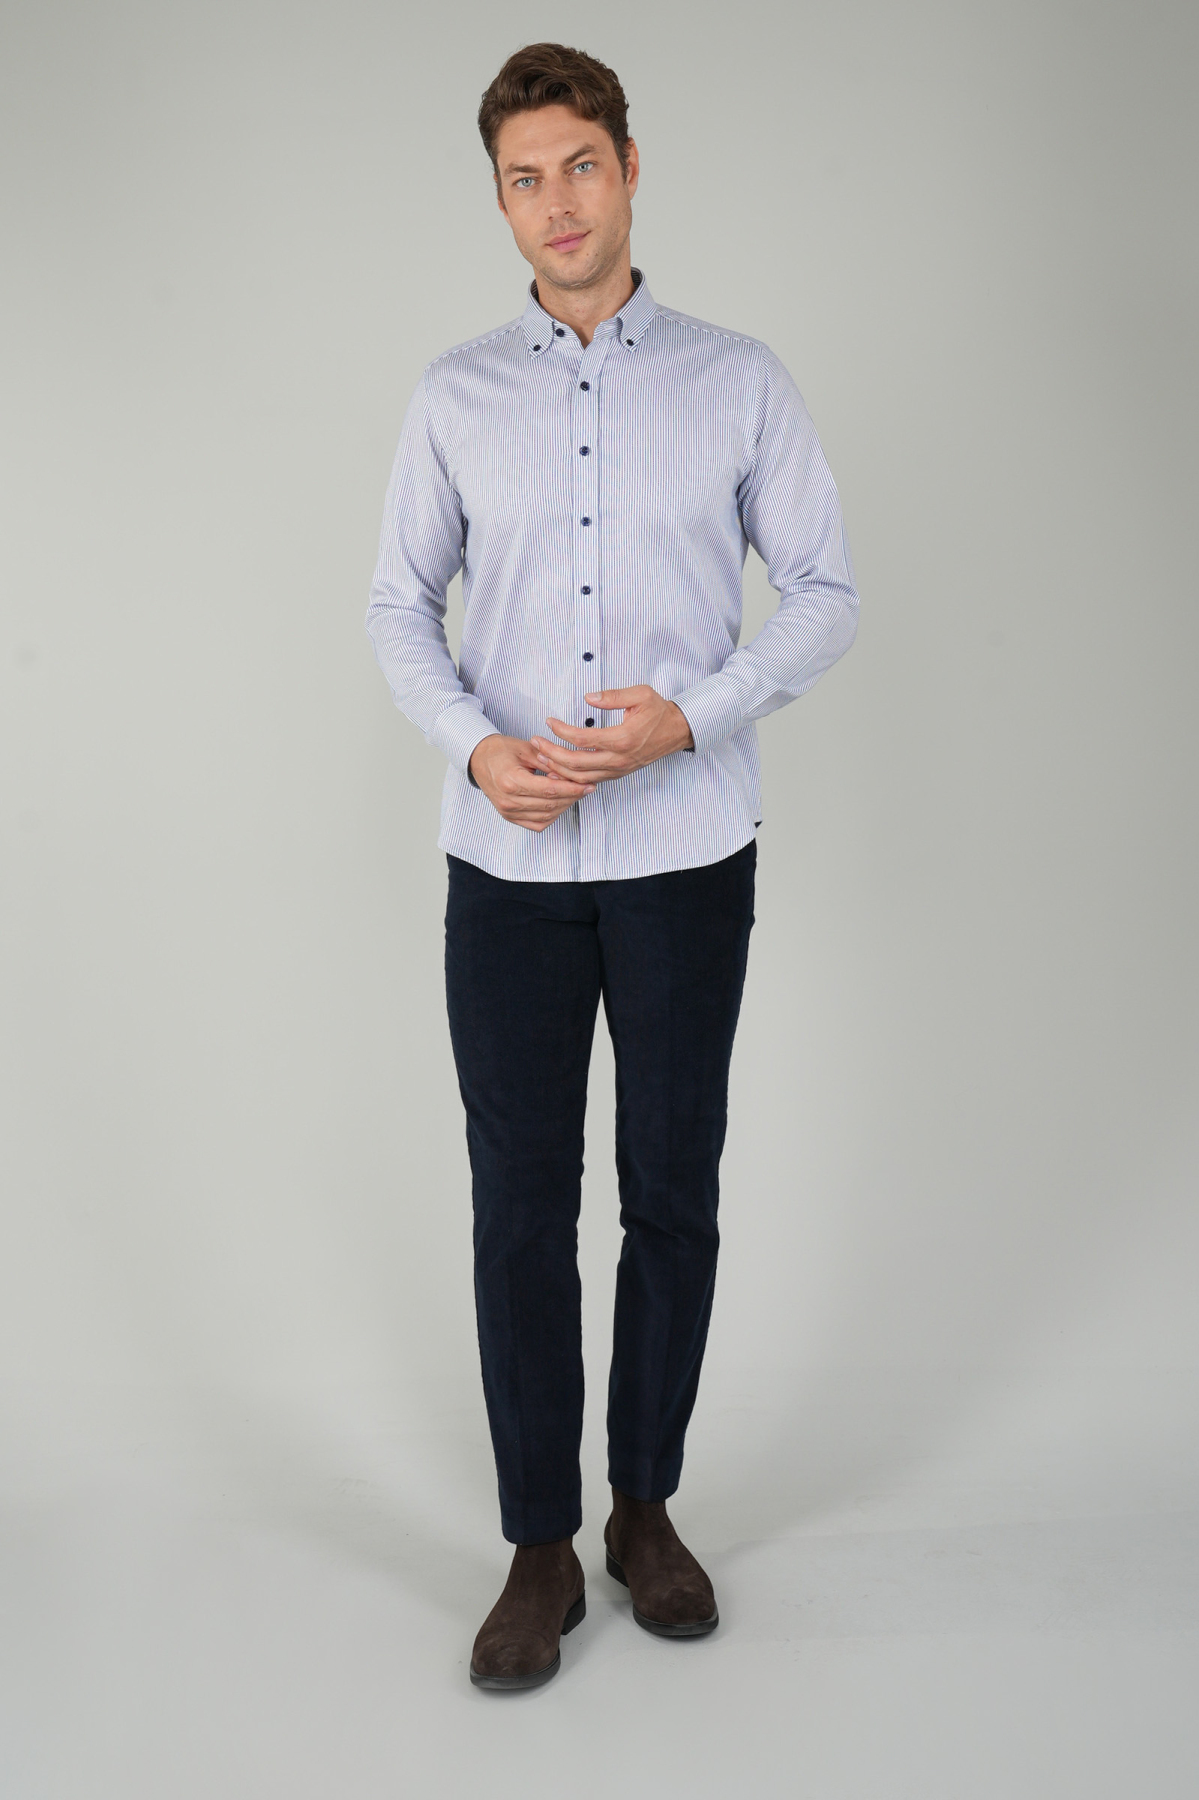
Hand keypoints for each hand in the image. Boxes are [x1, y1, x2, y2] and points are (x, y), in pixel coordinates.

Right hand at [468, 733, 596, 831]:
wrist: (478, 759)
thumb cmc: (499, 751)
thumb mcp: (526, 749)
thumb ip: (549, 761)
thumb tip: (571, 772)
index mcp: (511, 782)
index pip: (549, 790)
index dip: (572, 789)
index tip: (587, 785)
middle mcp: (508, 801)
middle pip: (550, 804)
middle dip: (572, 797)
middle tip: (586, 787)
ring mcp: (508, 811)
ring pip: (546, 816)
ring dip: (564, 806)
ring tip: (574, 793)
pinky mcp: (510, 817)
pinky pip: (537, 823)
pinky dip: (552, 815)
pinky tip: (559, 803)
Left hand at [531, 686, 693, 783]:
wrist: (677, 731)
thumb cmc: (659, 712)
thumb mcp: (640, 694)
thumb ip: (613, 696)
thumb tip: (589, 698)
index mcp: (623, 738)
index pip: (583, 739)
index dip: (562, 731)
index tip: (549, 722)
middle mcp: (619, 759)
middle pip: (576, 764)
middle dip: (551, 753)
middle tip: (535, 743)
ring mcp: (618, 769)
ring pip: (581, 777)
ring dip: (558, 768)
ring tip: (541, 756)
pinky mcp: (618, 773)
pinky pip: (590, 780)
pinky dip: (572, 778)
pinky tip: (558, 770)